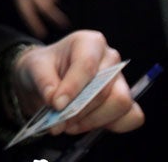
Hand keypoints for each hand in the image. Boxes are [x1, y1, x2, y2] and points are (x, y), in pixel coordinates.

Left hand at [12, 31, 144, 135]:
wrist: (48, 78)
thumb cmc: (45, 67)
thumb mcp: (35, 67)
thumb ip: (44, 82)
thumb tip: (55, 101)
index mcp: (89, 42)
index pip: (87, 65)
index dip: (73, 88)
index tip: (57, 105)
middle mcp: (110, 58)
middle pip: (104, 88)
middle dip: (79, 109)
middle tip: (58, 121)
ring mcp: (121, 80)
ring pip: (120, 104)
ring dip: (93, 120)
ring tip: (68, 124)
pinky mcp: (128, 102)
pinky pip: (132, 117)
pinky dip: (111, 126)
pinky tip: (87, 124)